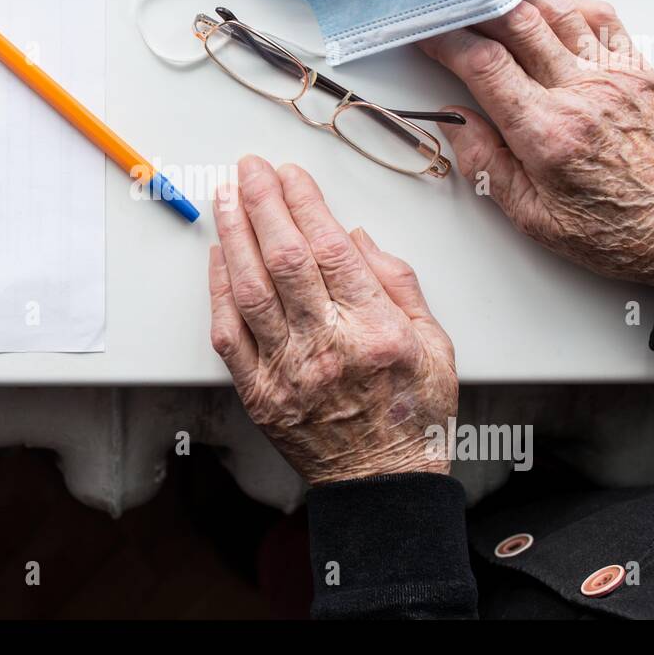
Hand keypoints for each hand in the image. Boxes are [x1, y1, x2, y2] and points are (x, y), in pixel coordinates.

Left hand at [208, 155, 457, 484]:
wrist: (382, 485)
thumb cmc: (411, 416)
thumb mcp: (435, 344)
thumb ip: (398, 285)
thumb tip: (356, 238)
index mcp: (376, 330)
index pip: (331, 248)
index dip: (304, 202)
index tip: (290, 173)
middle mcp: (328, 347)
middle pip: (285, 259)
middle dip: (262, 203)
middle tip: (249, 169)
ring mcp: (288, 371)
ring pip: (250, 289)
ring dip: (233, 235)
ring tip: (225, 197)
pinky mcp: (259, 393)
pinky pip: (228, 334)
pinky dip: (219, 290)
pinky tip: (218, 257)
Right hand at [420, 0, 653, 291]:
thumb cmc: (609, 230)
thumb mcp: (530, 216)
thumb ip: (485, 163)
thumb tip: (453, 121)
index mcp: (548, 134)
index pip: (485, 65)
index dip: (447, 40)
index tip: (428, 32)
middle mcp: (583, 94)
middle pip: (518, 25)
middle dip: (475, 10)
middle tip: (451, 8)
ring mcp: (615, 76)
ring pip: (558, 11)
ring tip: (489, 0)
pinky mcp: (638, 69)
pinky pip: (600, 17)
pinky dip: (566, 3)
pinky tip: (543, 6)